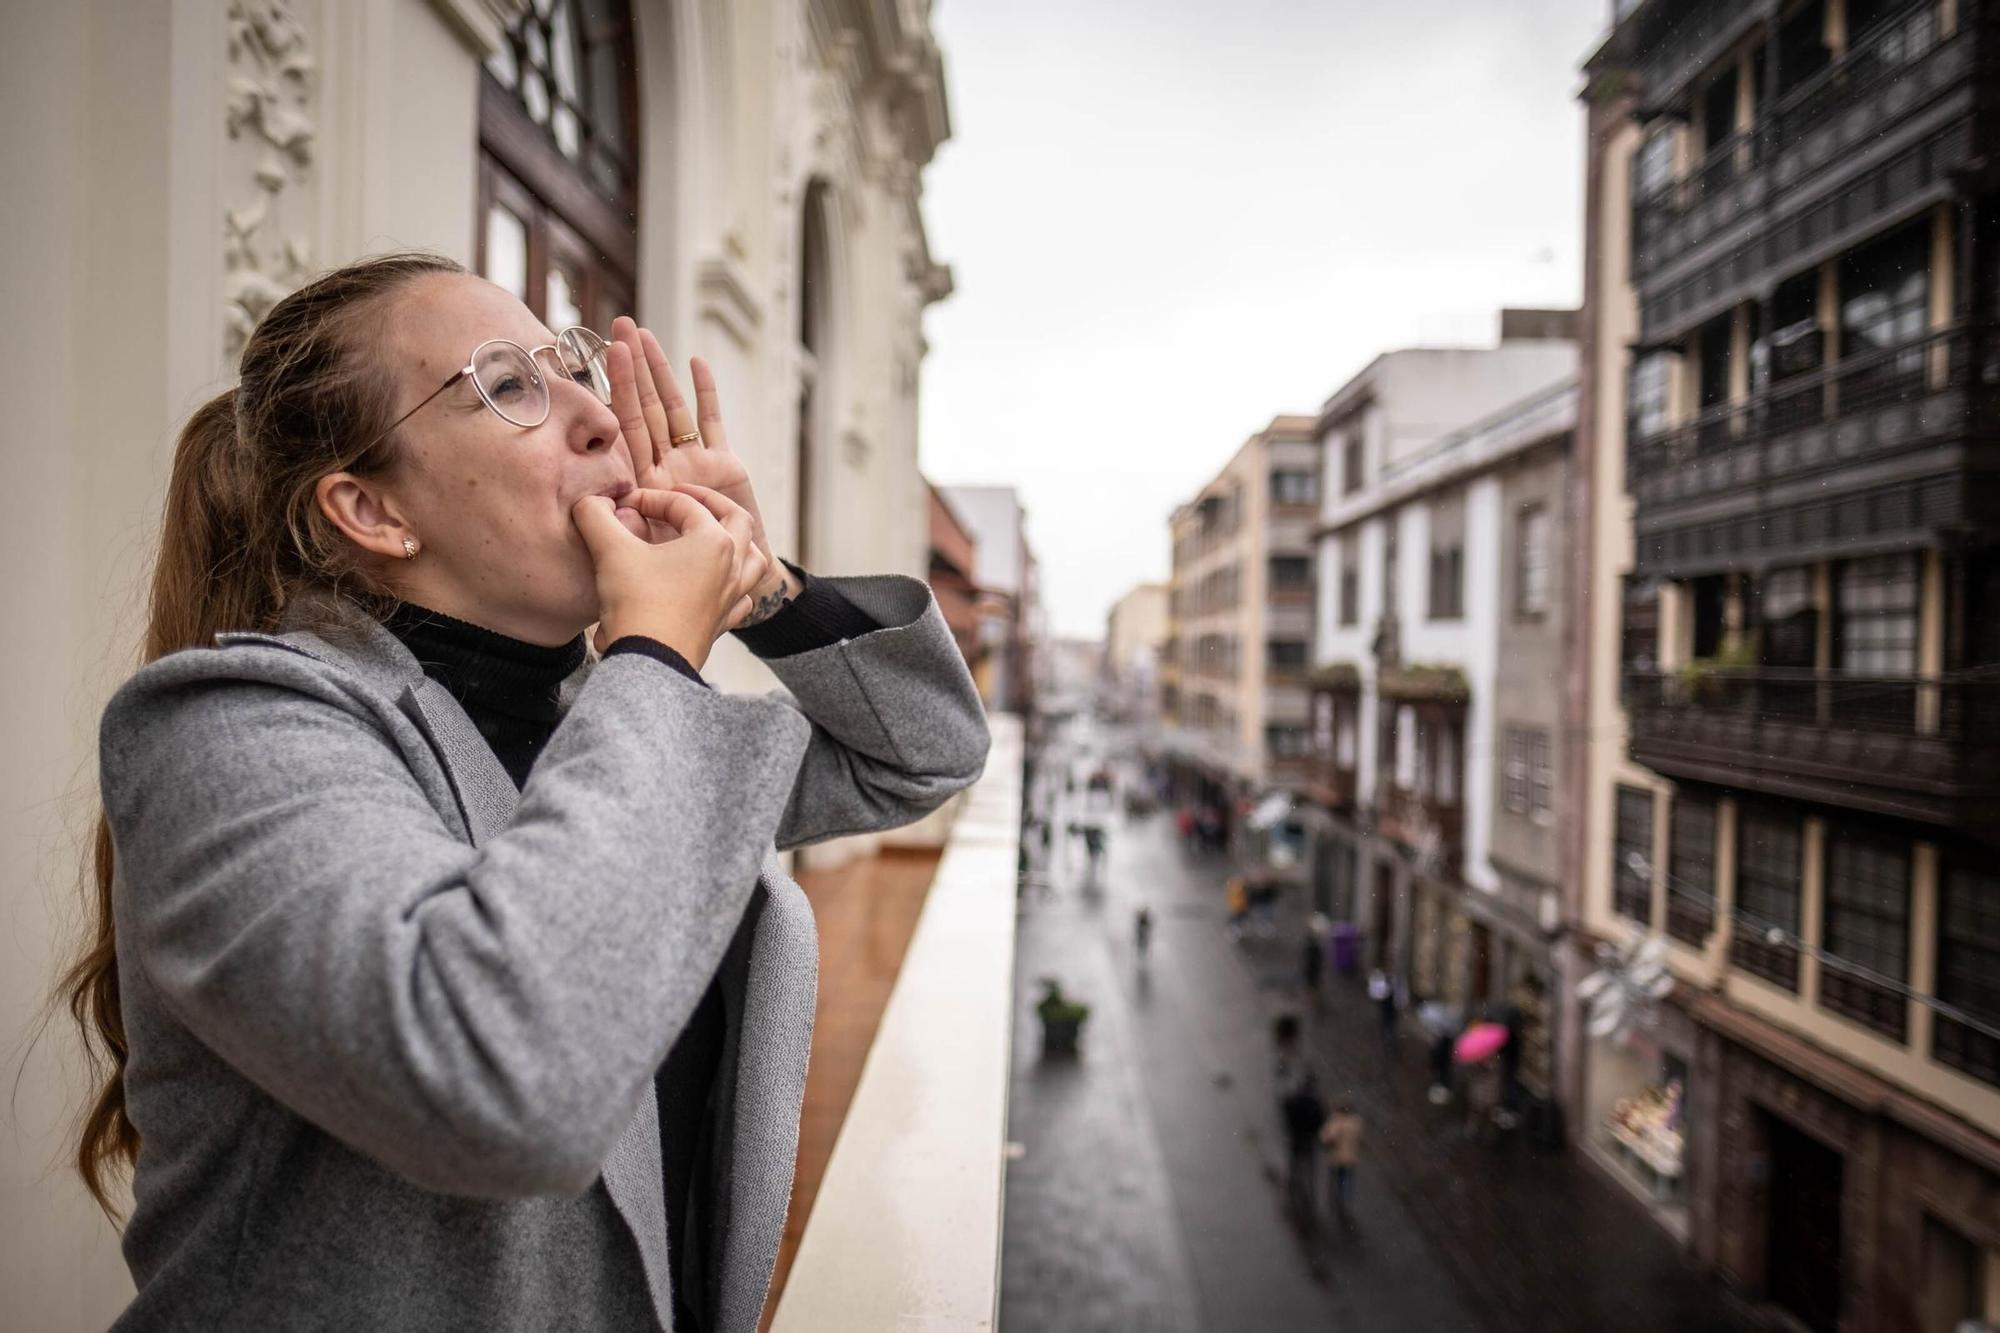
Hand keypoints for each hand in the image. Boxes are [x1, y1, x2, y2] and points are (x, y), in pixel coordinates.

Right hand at [571, 485, 768, 669]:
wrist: (650, 661)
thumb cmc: (637, 602)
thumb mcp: (610, 551)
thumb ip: (596, 516)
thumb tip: (590, 502)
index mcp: (714, 541)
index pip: (684, 505)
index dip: (652, 498)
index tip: (626, 504)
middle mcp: (732, 566)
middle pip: (737, 520)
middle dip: (711, 503)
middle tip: (685, 498)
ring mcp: (732, 597)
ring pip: (754, 560)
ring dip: (739, 542)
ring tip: (717, 536)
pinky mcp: (723, 623)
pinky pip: (743, 598)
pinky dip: (736, 585)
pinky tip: (719, 585)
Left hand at [605, 318, 800, 625]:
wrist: (728, 584)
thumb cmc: (682, 577)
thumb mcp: (647, 550)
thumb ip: (628, 525)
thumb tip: (607, 504)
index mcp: (641, 482)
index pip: (625, 425)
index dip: (617, 389)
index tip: (605, 356)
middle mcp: (663, 465)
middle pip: (646, 406)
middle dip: (634, 367)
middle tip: (621, 326)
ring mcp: (692, 462)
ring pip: (673, 407)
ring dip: (661, 371)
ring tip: (646, 335)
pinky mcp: (722, 464)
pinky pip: (710, 422)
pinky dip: (704, 393)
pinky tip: (695, 362)